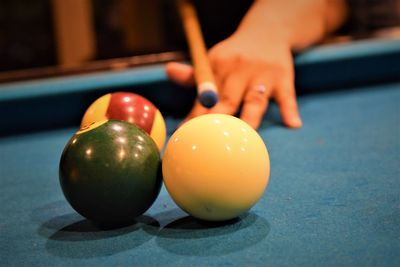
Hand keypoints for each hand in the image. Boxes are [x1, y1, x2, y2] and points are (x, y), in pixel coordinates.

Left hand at [166, 30, 301, 128]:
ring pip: (255, 99)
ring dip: (250, 119)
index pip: (203, 95)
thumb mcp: (213, 59)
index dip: (195, 116)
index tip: (187, 135)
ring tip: (247, 138)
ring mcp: (262, 74)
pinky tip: (293, 124)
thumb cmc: (234, 55)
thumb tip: (169, 71)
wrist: (267, 32)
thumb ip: (193, 74)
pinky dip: (290, 109)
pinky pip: (287, 95)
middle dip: (218, 120)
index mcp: (218, 66)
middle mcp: (239, 70)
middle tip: (210, 143)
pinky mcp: (283, 77)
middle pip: (227, 98)